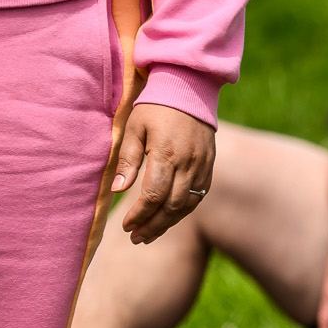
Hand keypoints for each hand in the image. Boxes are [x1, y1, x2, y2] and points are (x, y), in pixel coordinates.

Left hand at [114, 103, 216, 243]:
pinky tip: (169, 217)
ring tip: (149, 233)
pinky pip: (198, 196)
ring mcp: (202, 167)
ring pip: (187, 205)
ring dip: (168, 223)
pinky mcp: (209, 167)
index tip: (125, 225)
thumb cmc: (155, 108)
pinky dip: (183, 210)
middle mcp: (188, 164)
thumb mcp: (134, 128)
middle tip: (136, 237)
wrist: (189, 89)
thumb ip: (128, 159)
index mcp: (167, 154)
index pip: (153, 196)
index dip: (139, 214)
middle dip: (153, 225)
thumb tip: (118, 189)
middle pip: (171, 207)